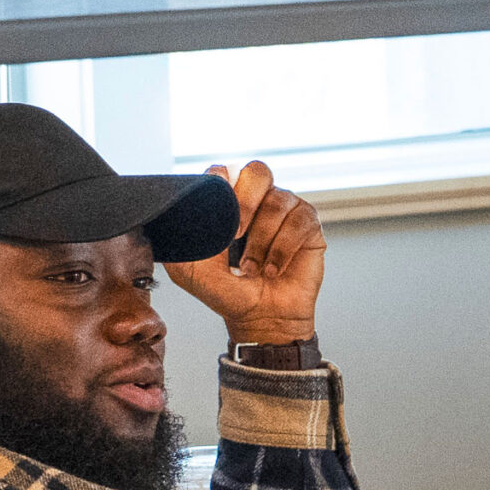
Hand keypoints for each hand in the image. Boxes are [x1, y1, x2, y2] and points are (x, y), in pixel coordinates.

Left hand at [163, 160, 326, 345]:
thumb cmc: (227, 291)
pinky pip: (300, 221)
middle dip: (245, 202)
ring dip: (261, 240)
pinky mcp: (308, 226)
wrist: (259, 318)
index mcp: (229, 203)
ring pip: (278, 202)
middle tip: (235, 235)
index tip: (215, 211)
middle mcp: (259, 201)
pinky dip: (282, 249)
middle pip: (258, 171)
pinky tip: (272, 269)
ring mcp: (285, 211)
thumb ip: (182, 237)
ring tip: (251, 269)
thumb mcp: (190, 269)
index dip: (221, 185)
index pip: (225, 171)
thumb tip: (181, 209)